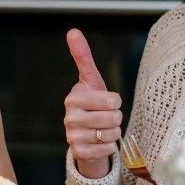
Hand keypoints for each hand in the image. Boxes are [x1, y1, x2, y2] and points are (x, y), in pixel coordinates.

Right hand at [63, 29, 122, 178]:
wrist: (85, 133)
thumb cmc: (92, 103)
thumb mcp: (91, 80)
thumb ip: (83, 56)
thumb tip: (72, 31)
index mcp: (73, 97)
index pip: (112, 99)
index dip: (115, 101)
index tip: (105, 102)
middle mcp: (70, 117)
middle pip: (114, 117)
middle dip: (115, 118)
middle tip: (105, 116)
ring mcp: (72, 136)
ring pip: (112, 134)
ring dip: (113, 133)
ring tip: (102, 129)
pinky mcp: (79, 152)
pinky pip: (107, 149)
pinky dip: (109, 146)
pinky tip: (99, 142)